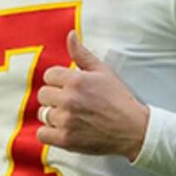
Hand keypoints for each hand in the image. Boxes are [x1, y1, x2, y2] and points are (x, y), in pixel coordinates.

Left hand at [37, 31, 149, 159]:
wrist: (133, 130)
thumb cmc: (119, 99)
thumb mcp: (104, 72)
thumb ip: (82, 54)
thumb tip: (70, 35)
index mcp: (76, 80)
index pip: (49, 75)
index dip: (59, 81)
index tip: (71, 88)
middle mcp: (68, 99)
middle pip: (43, 94)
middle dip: (55, 97)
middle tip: (72, 102)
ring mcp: (66, 120)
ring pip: (43, 113)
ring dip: (54, 115)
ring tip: (72, 116)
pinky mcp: (65, 139)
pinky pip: (42, 134)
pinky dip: (50, 133)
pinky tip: (64, 129)